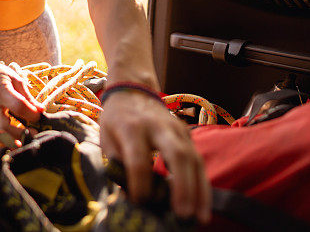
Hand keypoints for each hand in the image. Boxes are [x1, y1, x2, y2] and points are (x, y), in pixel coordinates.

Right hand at [0, 57, 43, 138]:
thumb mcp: (15, 79)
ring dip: (12, 138)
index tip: (39, 116)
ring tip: (25, 137)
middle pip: (4, 126)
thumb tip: (41, 110)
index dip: (31, 114)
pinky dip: (4, 135)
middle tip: (33, 134)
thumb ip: (28, 96)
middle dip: (20, 134)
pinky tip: (13, 134)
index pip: (18, 107)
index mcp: (1, 90)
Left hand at [100, 91, 210, 222]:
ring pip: (194, 159)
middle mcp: (158, 126)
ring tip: (199, 218)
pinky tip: (202, 206)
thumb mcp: (107, 139)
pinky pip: (199, 161)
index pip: (138, 157)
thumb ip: (117, 166)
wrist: (133, 90)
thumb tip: (129, 197)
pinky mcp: (188, 135)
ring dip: (199, 190)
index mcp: (131, 127)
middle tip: (182, 214)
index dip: (140, 182)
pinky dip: (202, 185)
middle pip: (176, 154)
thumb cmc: (117, 120)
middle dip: (182, 186)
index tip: (139, 201)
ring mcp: (177, 129)